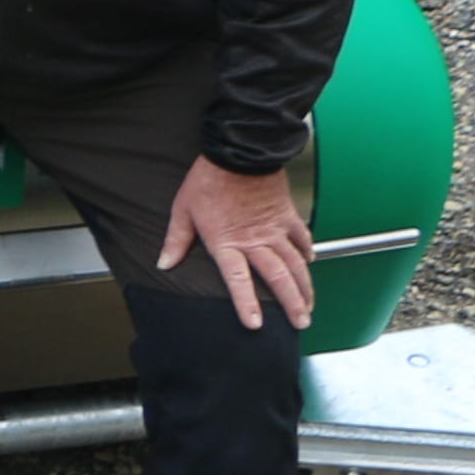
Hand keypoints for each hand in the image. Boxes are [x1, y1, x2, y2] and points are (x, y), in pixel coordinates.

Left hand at [156, 157, 317, 330]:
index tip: (256, 325)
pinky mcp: (286, 215)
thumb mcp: (183, 209)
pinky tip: (310, 263)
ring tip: (310, 305)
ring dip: (305, 286)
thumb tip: (164, 263)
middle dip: (291, 303)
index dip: (247, 303)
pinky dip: (307, 251)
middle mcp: (255, 239)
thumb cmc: (208, 178)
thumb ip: (176, 240)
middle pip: (278, 277)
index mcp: (227, 242)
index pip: (238, 280)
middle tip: (301, 323)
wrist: (239, 150)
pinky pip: (302, 237)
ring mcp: (275, 228)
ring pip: (296, 263)